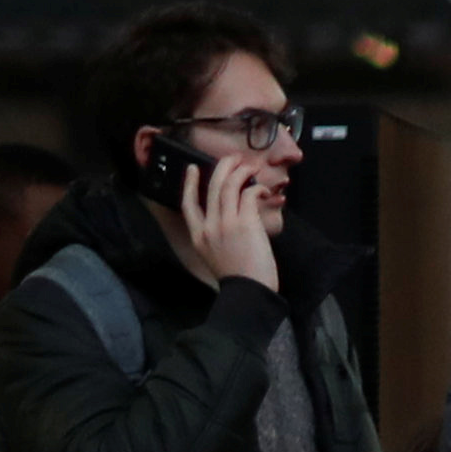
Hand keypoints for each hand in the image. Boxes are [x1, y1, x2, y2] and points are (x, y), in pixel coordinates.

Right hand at [171, 145, 278, 291]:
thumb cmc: (240, 279)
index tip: (192, 168)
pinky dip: (256, 188)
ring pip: (229, 185)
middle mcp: (208, 226)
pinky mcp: (245, 223)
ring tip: (251, 167)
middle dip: (223, 167)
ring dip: (241, 171)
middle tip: (233, 159)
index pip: (187, 203)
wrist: (249, 292)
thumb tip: (231, 218)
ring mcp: (225, 223)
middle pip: (211, 187)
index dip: (189, 183)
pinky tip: (263, 190)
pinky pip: (248, 195)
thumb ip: (217, 237)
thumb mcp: (216, 256)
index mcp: (198, 236)